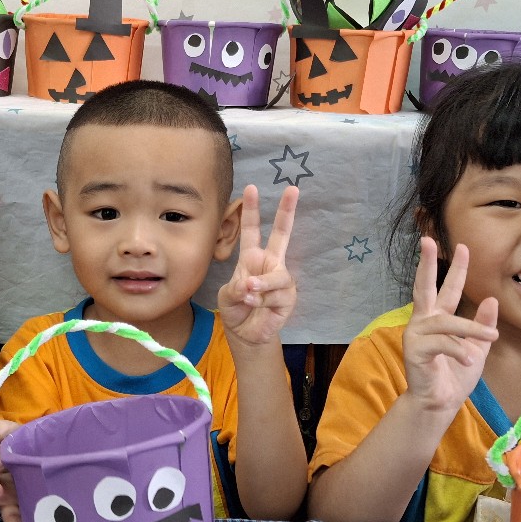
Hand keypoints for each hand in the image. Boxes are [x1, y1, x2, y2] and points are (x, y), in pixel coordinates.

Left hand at [217, 184, 298, 346]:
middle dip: (287, 212)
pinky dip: (261, 301)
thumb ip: (236, 287)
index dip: (253, 209)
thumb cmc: (236, 308)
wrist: (245, 333)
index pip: (253, 229)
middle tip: (293, 190)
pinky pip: (276, 295)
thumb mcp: (228, 294)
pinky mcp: (288, 298)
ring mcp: (281, 280)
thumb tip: (251, 285)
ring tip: (248, 292)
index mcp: (252, 257)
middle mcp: (270, 264)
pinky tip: (254, 305)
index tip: (251, 188)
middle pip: (282, 234)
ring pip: (276, 276)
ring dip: (260, 285)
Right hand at [402, 237, 497, 412]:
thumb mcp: (476, 347)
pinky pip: (442, 343)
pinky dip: (458, 349)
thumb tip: (491, 299)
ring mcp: (416, 334)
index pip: (446, 288)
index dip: (455, 268)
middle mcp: (423, 321)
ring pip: (447, 322)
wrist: (440, 403)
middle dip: (426, 264)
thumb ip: (482, 324)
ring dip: (471, 328)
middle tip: (428, 241)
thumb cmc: (455, 375)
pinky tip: (469, 359)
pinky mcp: (415, 350)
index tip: (463, 246)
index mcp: (437, 318)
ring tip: (491, 336)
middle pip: (424, 287)